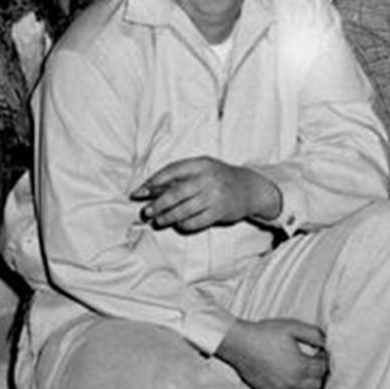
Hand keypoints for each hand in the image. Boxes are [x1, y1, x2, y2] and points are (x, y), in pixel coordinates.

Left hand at [133, 157, 280, 231]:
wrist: (249, 188)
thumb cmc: (220, 178)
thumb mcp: (203, 169)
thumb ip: (181, 176)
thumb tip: (152, 188)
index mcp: (201, 164)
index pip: (172, 170)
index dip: (154, 181)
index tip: (140, 191)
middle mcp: (207, 178)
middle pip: (176, 192)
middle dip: (158, 203)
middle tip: (146, 211)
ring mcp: (214, 195)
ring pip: (184, 209)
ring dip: (167, 217)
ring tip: (158, 220)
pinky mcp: (219, 212)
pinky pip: (196, 221)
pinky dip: (184, 224)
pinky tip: (178, 224)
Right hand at [216, 317, 328, 388]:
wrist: (240, 343)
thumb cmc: (265, 334)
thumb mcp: (292, 327)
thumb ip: (313, 334)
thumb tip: (326, 341)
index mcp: (300, 366)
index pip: (322, 369)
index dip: (324, 359)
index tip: (320, 352)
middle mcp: (292, 382)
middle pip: (315, 385)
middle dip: (317, 374)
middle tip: (312, 363)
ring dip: (305, 388)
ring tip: (300, 375)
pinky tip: (286, 384)